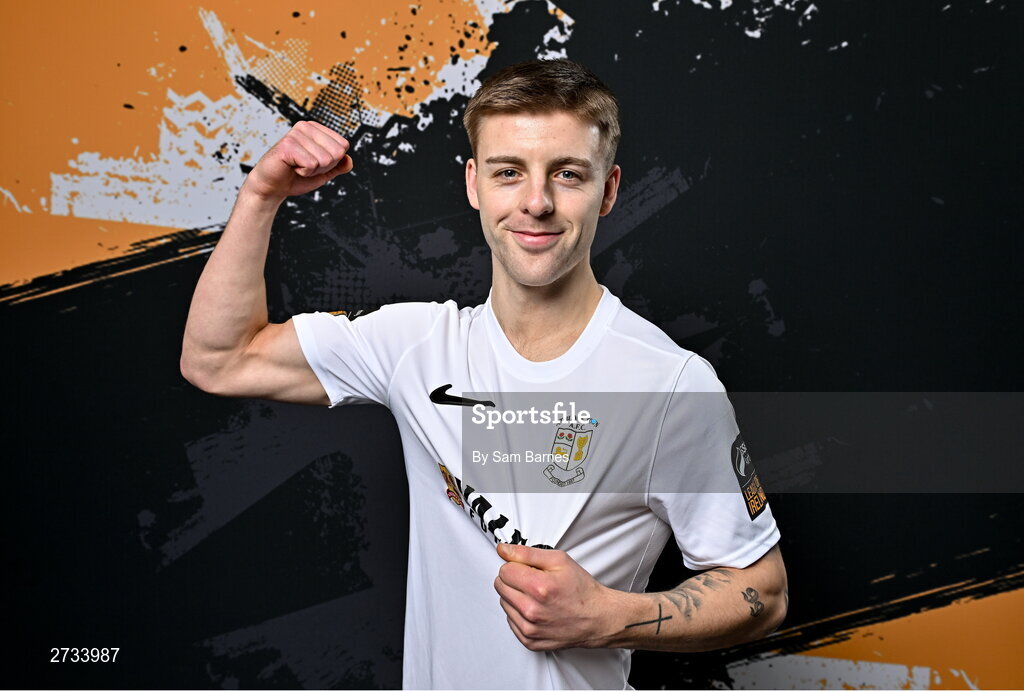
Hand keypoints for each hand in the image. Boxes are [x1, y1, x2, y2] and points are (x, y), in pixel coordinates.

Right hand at [242, 120, 353, 202]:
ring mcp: (296, 134)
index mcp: (316, 129)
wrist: (272, 186)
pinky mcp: (287, 145)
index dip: (332, 162)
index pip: (343, 146)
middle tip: (304, 166)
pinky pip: (311, 164)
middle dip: (323, 167)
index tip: (314, 163)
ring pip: (324, 160)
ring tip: (296, 167)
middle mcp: (306, 126)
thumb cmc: (295, 177)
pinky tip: (291, 167)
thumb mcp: (323, 172)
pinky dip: (303, 172)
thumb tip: (349, 160)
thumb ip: (338, 166)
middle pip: (336, 153)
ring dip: (312, 171)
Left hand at [494, 543, 616, 650]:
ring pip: (504, 603)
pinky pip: (510, 621)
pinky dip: (520, 613)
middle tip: (533, 581)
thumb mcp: (558, 560)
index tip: (527, 569)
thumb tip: (503, 550)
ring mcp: (530, 629)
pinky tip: (537, 609)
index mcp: (539, 587)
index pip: (504, 571)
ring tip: (537, 596)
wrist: (597, 618)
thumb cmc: (581, 590)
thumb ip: (526, 553)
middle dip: (514, 580)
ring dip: (516, 597)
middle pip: (501, 587)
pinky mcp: (529, 641)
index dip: (516, 566)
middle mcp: (532, 611)